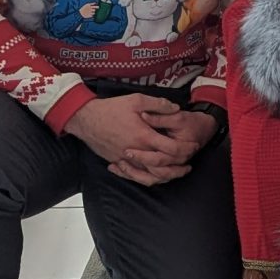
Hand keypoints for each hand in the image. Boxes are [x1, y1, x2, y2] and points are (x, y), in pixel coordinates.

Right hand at [68, 96, 208, 186]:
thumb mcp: (137, 100)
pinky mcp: (118, 162)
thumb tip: (176, 108)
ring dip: (165, 177)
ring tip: (175, 173)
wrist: (86, 119)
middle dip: (179, 169)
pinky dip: (146, 178)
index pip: (171, 149)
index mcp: (144, 136)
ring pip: (149, 176)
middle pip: (163, 168)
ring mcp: (126, 159)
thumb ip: (158, 104)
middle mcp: (137, 151)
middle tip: (189, 166)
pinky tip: (154, 176)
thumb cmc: (111, 108)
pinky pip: (134, 176)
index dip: (185, 149)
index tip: (193, 146)